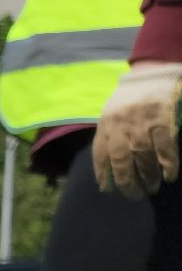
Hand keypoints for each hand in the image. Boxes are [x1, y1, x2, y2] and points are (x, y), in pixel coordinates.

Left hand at [93, 61, 181, 198]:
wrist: (152, 74)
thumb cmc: (130, 100)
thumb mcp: (112, 114)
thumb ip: (109, 137)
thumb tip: (107, 170)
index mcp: (106, 124)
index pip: (100, 155)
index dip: (103, 175)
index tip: (108, 190)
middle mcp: (120, 124)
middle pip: (121, 160)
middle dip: (127, 182)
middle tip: (134, 195)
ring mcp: (142, 122)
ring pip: (142, 157)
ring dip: (148, 176)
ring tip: (151, 188)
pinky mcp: (162, 119)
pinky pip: (164, 147)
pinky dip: (167, 164)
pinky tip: (169, 175)